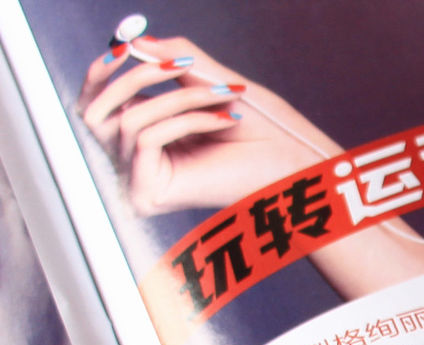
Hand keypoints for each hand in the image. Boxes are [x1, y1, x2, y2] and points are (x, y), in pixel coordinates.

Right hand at [77, 35, 325, 214]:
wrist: (295, 167)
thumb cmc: (259, 129)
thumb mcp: (206, 80)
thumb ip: (169, 57)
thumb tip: (131, 40)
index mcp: (140, 136)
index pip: (95, 100)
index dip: (102, 70)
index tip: (126, 43)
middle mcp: (131, 161)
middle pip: (95, 109)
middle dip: (139, 76)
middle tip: (182, 63)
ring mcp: (137, 180)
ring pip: (127, 120)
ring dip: (180, 97)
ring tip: (225, 96)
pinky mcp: (147, 193)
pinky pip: (146, 138)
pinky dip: (187, 120)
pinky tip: (225, 121)